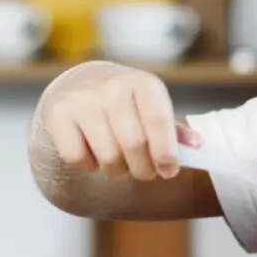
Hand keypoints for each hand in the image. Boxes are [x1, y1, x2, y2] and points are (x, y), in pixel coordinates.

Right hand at [40, 62, 194, 180]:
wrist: (78, 85)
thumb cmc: (125, 104)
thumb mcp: (151, 107)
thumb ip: (174, 130)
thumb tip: (198, 147)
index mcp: (143, 84)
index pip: (159, 123)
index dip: (166, 154)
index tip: (169, 171)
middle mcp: (112, 87)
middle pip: (134, 145)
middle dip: (143, 169)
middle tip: (145, 172)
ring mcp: (83, 99)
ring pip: (108, 156)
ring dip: (117, 170)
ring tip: (119, 162)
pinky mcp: (58, 114)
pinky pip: (78, 158)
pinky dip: (89, 166)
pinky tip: (93, 152)